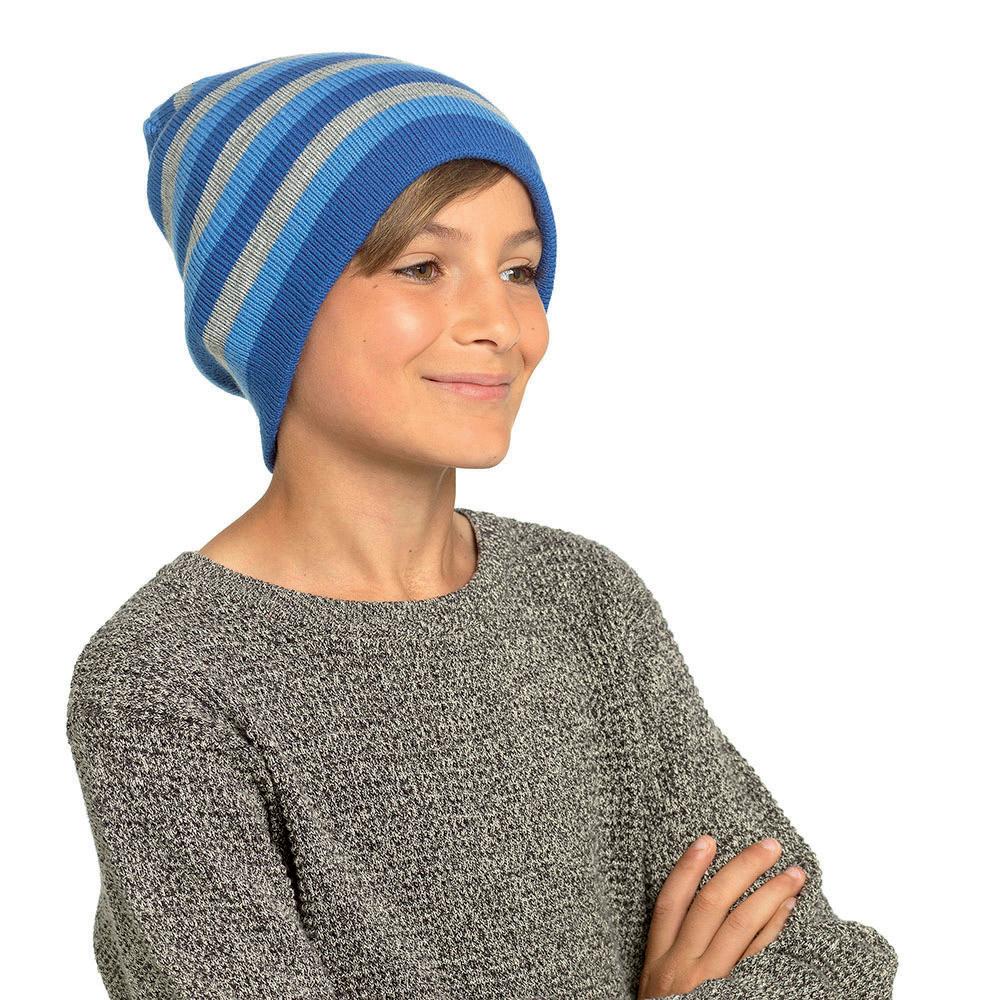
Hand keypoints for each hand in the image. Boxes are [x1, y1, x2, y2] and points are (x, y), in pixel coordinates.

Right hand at [637, 835, 806, 997]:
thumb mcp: (656, 988)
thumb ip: (673, 952)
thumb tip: (697, 909)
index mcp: (657, 962)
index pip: (669, 903)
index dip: (687, 869)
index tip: (707, 840)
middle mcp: (681, 968)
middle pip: (711, 905)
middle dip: (741, 869)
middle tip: (768, 846)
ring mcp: (710, 984)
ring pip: (739, 924)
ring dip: (769, 892)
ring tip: (792, 872)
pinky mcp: (735, 997)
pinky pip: (758, 954)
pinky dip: (774, 926)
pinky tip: (788, 906)